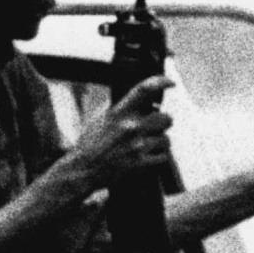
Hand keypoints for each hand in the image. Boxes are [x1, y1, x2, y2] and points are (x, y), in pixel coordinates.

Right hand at [66, 75, 175, 189]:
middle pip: (166, 118)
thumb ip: (118, 107)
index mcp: (119, 113)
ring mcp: (137, 146)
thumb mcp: (99, 119)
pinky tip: (146, 156)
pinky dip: (157, 157)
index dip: (161, 82)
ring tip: (146, 144)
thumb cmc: (90, 144)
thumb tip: (140, 96)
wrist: (83, 170)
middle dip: (162, 122)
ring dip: (159, 141)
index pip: (144, 90)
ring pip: (166, 139)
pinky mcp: (141, 163)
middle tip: (154, 127)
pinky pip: (163, 156)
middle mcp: (130, 127)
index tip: (170, 83)